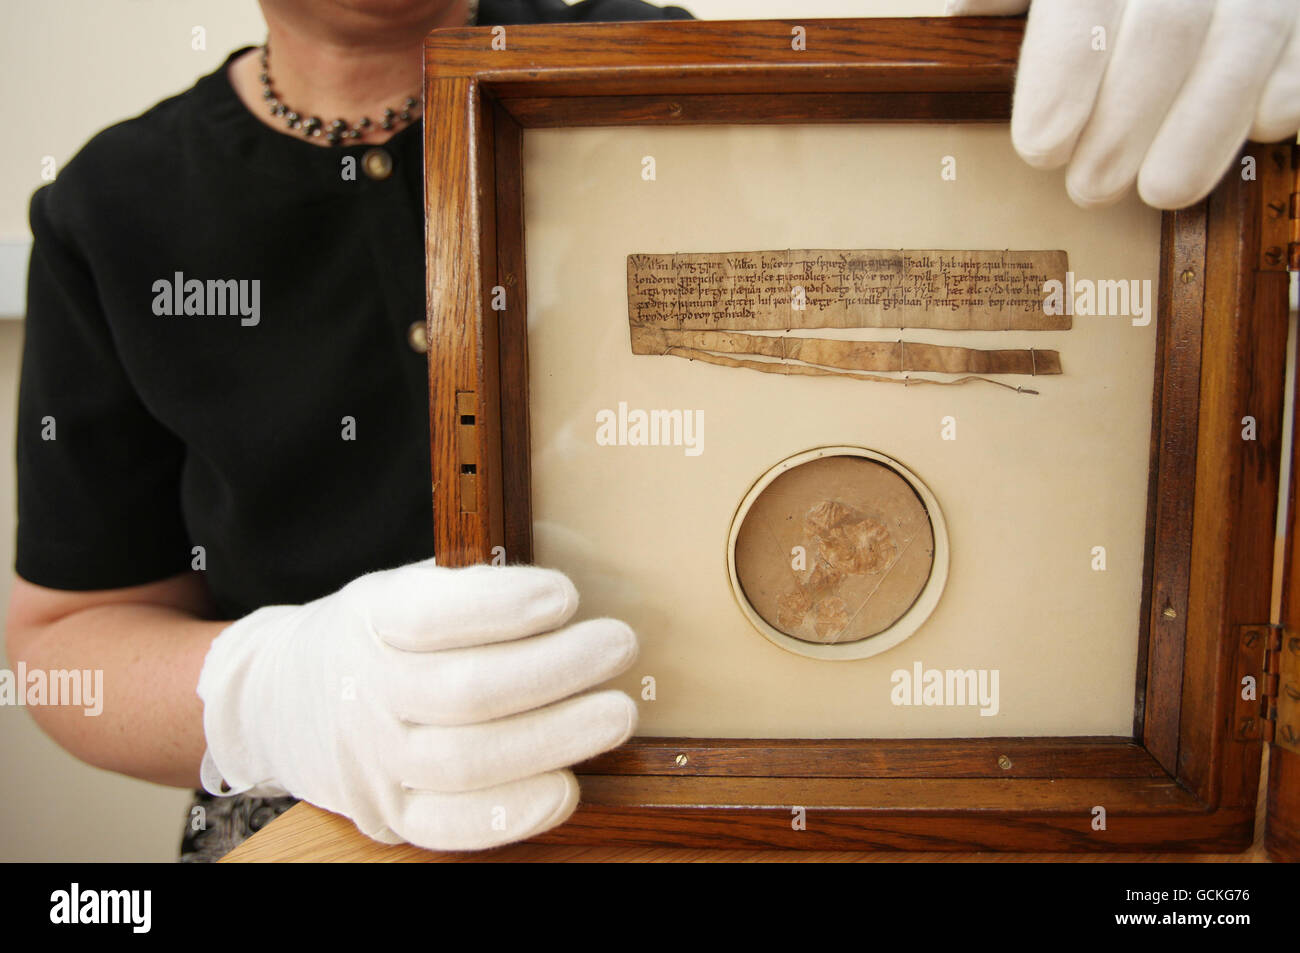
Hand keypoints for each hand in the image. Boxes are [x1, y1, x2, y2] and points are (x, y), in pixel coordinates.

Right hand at [196, 559, 636, 850]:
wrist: (286, 701)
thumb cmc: (382, 636)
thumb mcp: (405, 587)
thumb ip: (469, 589)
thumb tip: (570, 592)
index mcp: (372, 619)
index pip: (431, 616)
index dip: (502, 607)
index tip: (565, 595)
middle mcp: (367, 691)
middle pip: (465, 691)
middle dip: (554, 669)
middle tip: (617, 646)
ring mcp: (377, 760)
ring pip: (466, 760)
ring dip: (552, 738)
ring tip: (617, 713)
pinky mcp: (394, 814)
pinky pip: (450, 826)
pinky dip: (512, 813)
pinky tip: (567, 788)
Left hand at [946, 0, 1299, 207]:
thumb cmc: (1099, 1)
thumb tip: (967, 13)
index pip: (1084, 3)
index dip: (1062, 76)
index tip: (1042, 147)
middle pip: (1168, 27)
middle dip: (1124, 123)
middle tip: (1090, 188)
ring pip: (1245, 39)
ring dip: (1200, 132)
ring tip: (1160, 191)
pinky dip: (1278, 103)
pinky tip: (1250, 134)